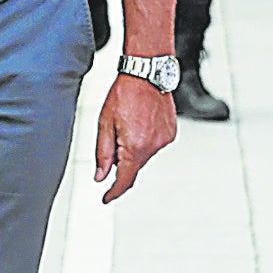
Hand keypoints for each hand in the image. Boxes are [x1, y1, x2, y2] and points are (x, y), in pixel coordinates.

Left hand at [94, 73, 176, 201]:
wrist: (147, 74)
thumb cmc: (124, 93)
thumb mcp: (104, 123)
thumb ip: (102, 153)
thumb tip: (101, 176)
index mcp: (134, 146)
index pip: (124, 180)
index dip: (114, 192)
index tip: (106, 198)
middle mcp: (153, 146)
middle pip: (133, 167)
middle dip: (121, 160)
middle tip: (113, 137)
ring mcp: (164, 140)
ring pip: (143, 156)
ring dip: (133, 149)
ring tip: (128, 123)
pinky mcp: (171, 133)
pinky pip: (154, 146)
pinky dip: (144, 141)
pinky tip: (139, 122)